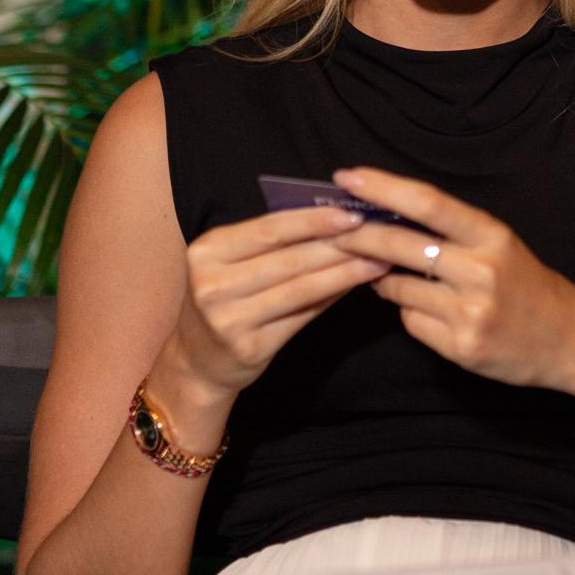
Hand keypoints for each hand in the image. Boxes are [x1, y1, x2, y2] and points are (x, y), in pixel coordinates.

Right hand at [166, 203, 385, 398]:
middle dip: (338, 246)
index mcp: (207, 251)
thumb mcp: (230, 263)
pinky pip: (302, 316)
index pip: (269, 229)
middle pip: (289, 259)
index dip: (312, 220)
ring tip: (376, 261)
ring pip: (301, 288)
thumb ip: (272, 242)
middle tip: (376, 235)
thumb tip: (332, 219)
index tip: (350, 213)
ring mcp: (230, 319)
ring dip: (344, 272)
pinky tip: (354, 286)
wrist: (197, 360)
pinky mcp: (250, 347)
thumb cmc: (223, 299)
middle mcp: (213, 285)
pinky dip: (332, 297)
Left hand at [330, 165, 574, 390]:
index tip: (348, 177)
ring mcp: (471, 312)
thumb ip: (449, 233)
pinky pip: (411, 323)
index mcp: (492, 235)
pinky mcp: (461, 347)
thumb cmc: (525, 284)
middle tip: (333, 230)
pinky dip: (411, 315)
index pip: (428, 203)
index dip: (384, 187)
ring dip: (385, 282)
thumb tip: (384, 218)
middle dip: (358, 236)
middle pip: (400, 246)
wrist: (568, 339)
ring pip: (398, 289)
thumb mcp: (498, 245)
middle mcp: (482, 271)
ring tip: (396, 279)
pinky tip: (433, 314)